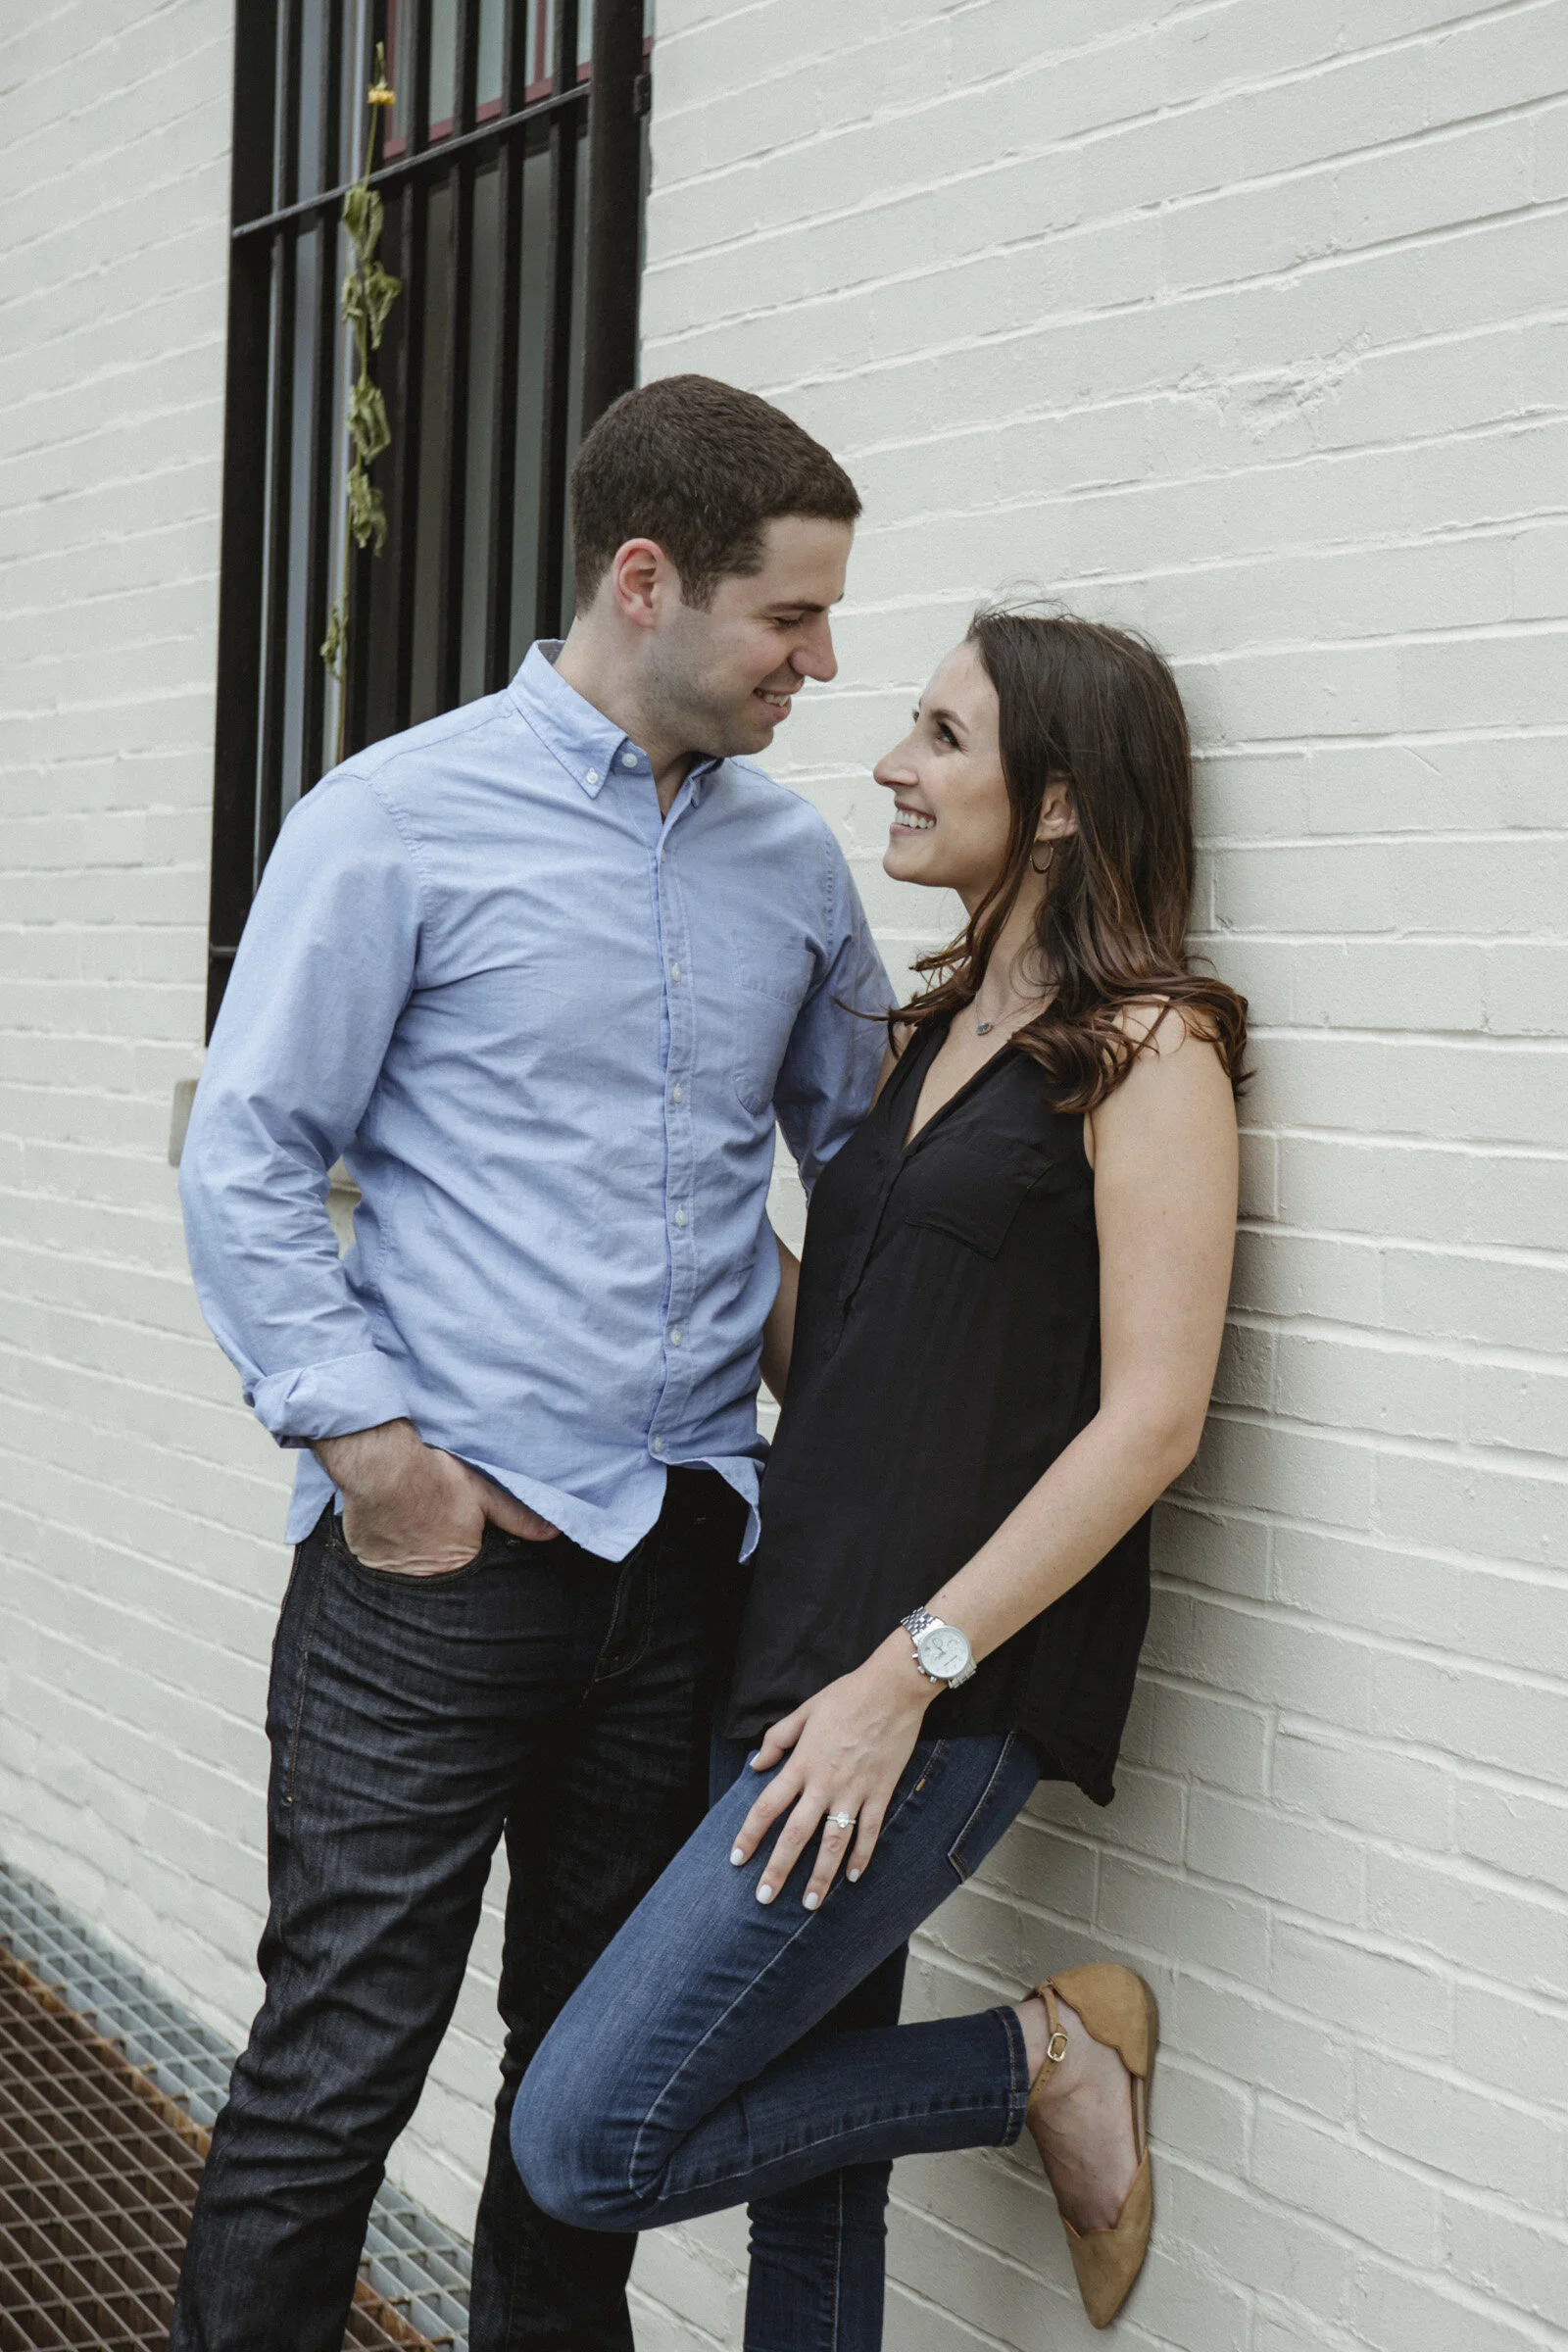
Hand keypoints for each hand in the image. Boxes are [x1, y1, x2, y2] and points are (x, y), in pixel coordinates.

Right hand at [315, 1419, 557, 1575]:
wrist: (381, 1468)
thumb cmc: (436, 1479)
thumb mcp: (483, 1494)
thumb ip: (517, 1517)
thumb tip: (553, 1533)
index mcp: (459, 1566)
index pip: (471, 1576)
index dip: (470, 1560)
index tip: (463, 1542)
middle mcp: (425, 1580)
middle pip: (438, 1579)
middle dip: (441, 1565)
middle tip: (435, 1536)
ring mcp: (392, 1574)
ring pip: (408, 1574)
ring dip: (412, 1560)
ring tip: (413, 1532)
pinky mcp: (366, 1561)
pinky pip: (379, 1565)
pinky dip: (385, 1553)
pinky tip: (389, 1530)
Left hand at [728, 1633, 932, 1908]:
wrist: (892, 1689)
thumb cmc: (846, 1695)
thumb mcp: (804, 1711)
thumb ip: (777, 1739)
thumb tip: (756, 1765)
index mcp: (802, 1763)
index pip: (767, 1806)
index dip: (750, 1835)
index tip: (737, 1859)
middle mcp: (824, 1784)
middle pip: (795, 1835)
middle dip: (778, 1869)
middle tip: (765, 1898)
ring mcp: (854, 1791)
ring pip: (833, 1843)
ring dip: (820, 1876)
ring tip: (810, 1903)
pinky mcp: (880, 1792)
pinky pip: (870, 1832)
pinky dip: (862, 1856)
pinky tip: (853, 1877)